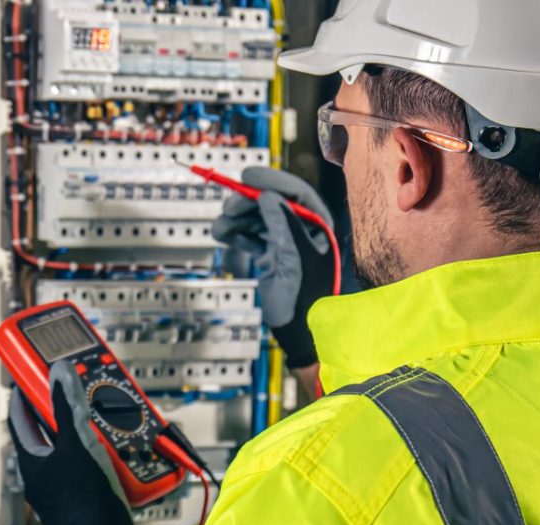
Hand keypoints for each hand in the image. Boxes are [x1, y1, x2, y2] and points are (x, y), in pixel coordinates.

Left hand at [8, 362, 136, 524]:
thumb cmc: (86, 496)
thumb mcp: (77, 442)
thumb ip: (68, 406)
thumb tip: (59, 374)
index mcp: (31, 462)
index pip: (19, 422)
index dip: (22, 399)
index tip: (26, 382)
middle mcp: (40, 478)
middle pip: (43, 437)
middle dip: (56, 415)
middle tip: (67, 397)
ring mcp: (57, 492)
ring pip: (64, 454)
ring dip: (77, 436)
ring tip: (94, 421)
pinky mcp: (77, 502)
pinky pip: (80, 470)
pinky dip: (91, 456)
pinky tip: (110, 451)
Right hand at [211, 167, 335, 368]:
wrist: (302, 334)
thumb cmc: (307, 300)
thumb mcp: (294, 259)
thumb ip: (283, 225)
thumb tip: (267, 196)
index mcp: (318, 227)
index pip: (296, 193)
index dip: (272, 180)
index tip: (247, 175)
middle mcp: (303, 232)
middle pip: (273, 204)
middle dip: (248, 203)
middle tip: (229, 206)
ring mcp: (286, 245)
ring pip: (258, 220)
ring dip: (237, 220)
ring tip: (221, 228)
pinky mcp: (272, 259)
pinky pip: (252, 238)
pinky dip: (237, 235)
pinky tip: (225, 236)